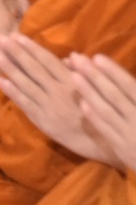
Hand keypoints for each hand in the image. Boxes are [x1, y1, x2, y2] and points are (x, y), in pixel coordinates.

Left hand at [0, 33, 94, 157]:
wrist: (98, 140)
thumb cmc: (94, 110)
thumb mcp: (91, 89)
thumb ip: (78, 73)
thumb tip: (70, 55)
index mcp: (72, 81)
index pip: (48, 60)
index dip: (31, 47)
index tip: (15, 35)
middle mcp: (58, 91)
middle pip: (34, 68)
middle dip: (15, 52)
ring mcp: (48, 105)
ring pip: (26, 84)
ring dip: (10, 68)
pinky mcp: (42, 119)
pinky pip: (24, 103)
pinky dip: (12, 91)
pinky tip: (0, 80)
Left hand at [72, 55, 135, 170]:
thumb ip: (134, 92)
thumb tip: (117, 73)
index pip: (130, 86)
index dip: (113, 71)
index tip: (96, 56)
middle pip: (115, 95)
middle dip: (95, 76)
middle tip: (77, 58)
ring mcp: (131, 134)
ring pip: (107, 110)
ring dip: (89, 92)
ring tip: (73, 75)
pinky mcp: (122, 148)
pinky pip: (106, 130)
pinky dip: (94, 117)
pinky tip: (82, 103)